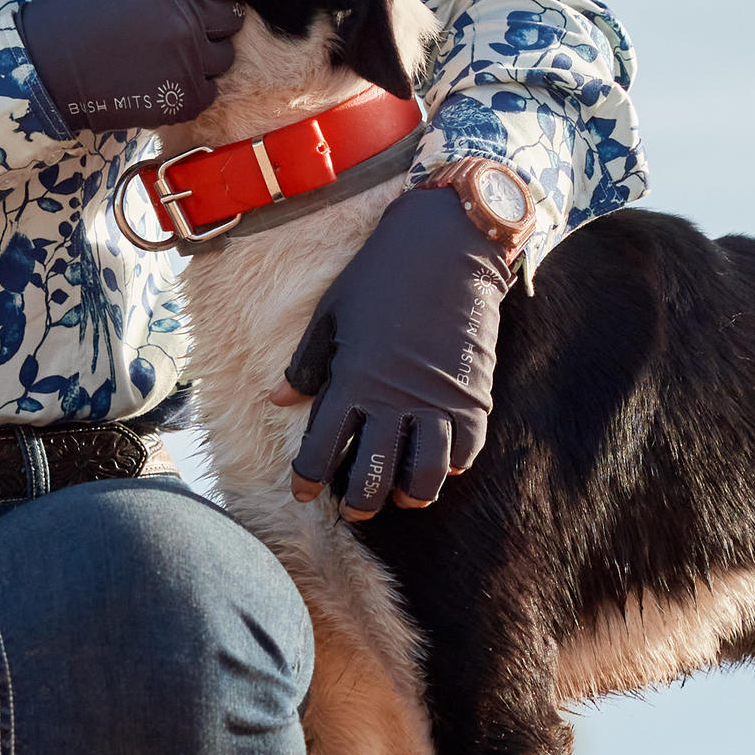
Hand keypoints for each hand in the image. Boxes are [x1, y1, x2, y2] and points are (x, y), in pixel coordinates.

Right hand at [15, 0, 264, 133]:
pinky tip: (160, 73)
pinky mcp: (182, 101)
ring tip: (165, 46)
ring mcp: (187, 66)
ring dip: (206, 49)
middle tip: (177, 15)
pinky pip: (211, 87)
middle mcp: (187, 24)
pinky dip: (193, 82)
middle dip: (214, 11)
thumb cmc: (74, 7)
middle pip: (235, 15)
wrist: (42, 71)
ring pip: (225, 54)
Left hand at [280, 184, 510, 515]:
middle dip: (361, 501)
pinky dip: (454, 465)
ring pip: (426, 476)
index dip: (308, 478)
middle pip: (376, 475)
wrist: (449, 246)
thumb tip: (280, 397)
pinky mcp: (474, 394)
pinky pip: (467, 450)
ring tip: (403, 498)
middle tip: (355, 508)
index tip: (302, 492)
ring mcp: (438, 400)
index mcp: (353, 379)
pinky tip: (443, 465)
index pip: (322, 449)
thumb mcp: (332, 313)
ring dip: (412, 495)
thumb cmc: (381, 275)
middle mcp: (395, 398)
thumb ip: (308, 362)